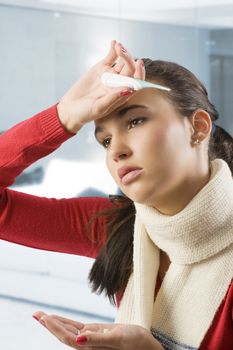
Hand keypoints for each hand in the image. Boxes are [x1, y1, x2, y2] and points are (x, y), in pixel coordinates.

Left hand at [33, 311, 163, 349]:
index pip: (68, 337)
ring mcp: (91, 338)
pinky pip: (77, 328)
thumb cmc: (136, 343)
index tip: (44, 317)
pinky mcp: (96, 333)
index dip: (55, 328)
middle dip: (49, 324)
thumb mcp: (118, 338)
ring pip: (69, 330)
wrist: (146, 347)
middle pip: (64, 334)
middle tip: (35, 314)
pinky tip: (60, 320)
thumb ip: (98, 339)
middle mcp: (88, 344)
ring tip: (42, 315)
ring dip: (55, 323)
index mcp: (91, 346)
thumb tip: (78, 340)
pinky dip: (67, 323)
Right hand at [57, 40, 144, 132]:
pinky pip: (111, 56)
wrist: (71, 108)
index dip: (139, 72)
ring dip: (123, 52)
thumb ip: (113, 98)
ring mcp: (111, 75)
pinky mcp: (101, 68)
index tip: (138, 63)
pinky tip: (114, 43)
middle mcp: (119, 84)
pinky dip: (113, 49)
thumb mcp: (99, 107)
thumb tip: (129, 89)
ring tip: (118, 47)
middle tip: (122, 52)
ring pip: (122, 61)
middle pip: (130, 69)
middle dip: (129, 59)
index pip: (136, 82)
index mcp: (122, 95)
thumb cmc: (86, 113)